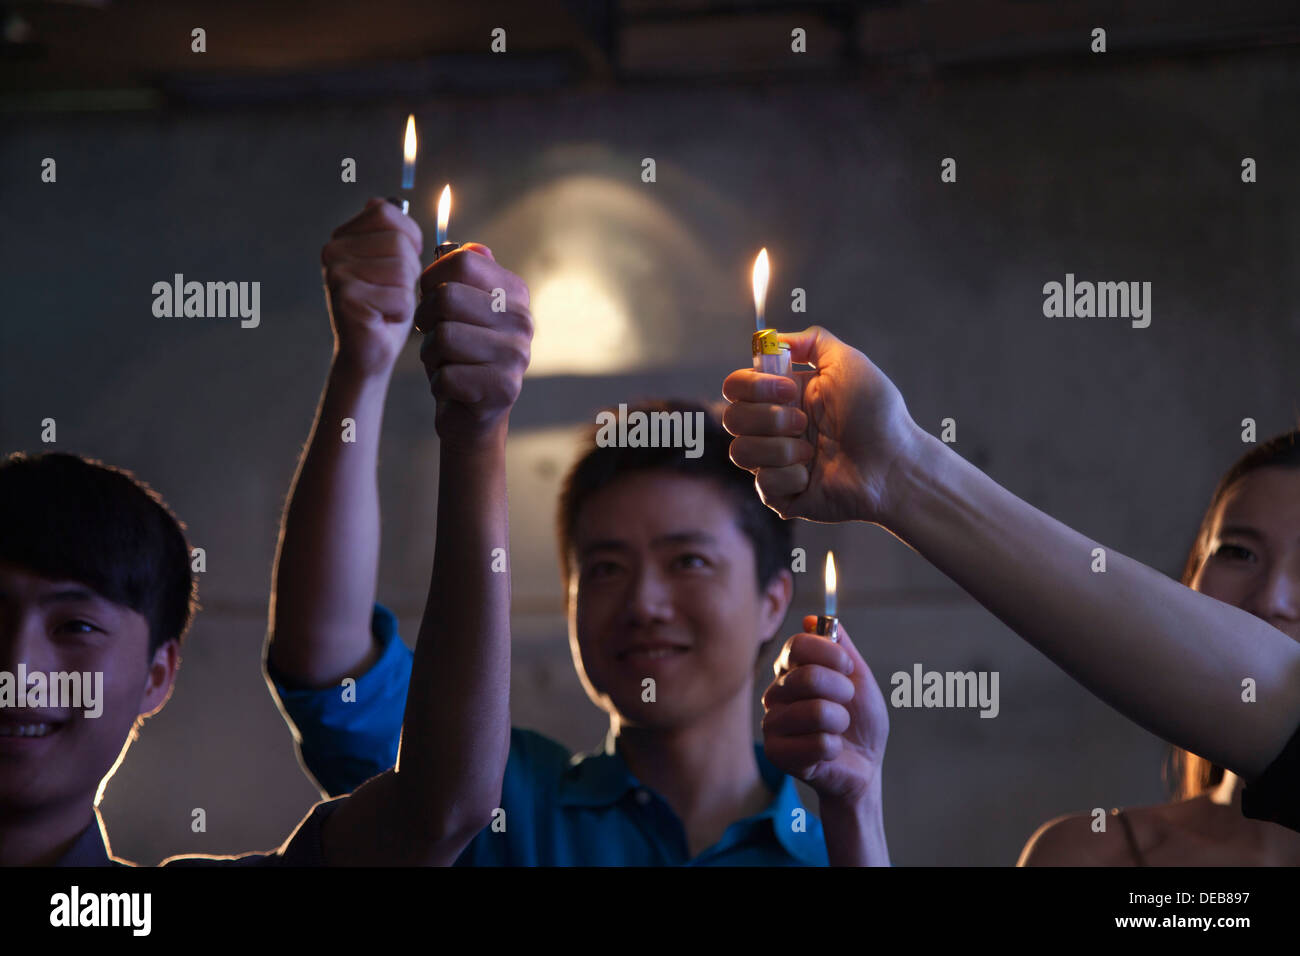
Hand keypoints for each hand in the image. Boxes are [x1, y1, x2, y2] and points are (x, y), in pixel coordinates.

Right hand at [321, 198, 423, 377]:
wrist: (368, 355)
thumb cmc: (385, 308)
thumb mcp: (392, 262)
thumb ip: (390, 231)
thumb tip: (387, 201)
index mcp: (341, 237)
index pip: (386, 212)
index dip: (408, 237)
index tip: (401, 263)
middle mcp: (333, 252)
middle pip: (398, 242)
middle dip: (409, 271)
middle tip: (391, 292)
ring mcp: (337, 274)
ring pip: (402, 269)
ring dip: (406, 293)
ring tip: (387, 306)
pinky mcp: (347, 299)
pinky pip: (401, 297)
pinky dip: (403, 313)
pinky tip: (384, 320)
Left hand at [415, 244, 532, 448]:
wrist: (471, 414)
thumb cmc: (460, 354)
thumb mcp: (462, 309)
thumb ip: (467, 276)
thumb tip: (474, 247)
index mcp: (514, 293)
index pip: (463, 261)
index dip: (432, 278)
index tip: (431, 297)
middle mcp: (523, 320)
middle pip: (447, 298)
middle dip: (426, 318)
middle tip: (433, 335)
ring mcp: (517, 355)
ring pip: (444, 337)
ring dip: (431, 353)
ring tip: (444, 361)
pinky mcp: (503, 389)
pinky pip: (446, 375)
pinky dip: (438, 383)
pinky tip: (452, 386)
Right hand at [722, 325, 921, 523]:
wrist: (894, 464)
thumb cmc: (878, 414)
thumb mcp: (848, 362)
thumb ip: (811, 341)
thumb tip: (776, 339)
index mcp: (783, 397)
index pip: (736, 386)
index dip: (753, 386)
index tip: (789, 390)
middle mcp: (774, 428)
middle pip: (731, 418)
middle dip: (769, 419)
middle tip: (805, 423)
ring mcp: (776, 462)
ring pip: (740, 452)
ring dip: (780, 449)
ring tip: (813, 453)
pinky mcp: (782, 495)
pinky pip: (763, 484)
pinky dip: (791, 477)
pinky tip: (813, 476)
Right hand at [761, 616, 887, 805]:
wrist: (864, 765)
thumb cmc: (860, 720)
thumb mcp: (859, 677)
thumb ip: (840, 647)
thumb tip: (811, 619)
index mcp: (791, 670)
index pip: (798, 645)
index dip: (830, 654)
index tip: (847, 667)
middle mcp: (775, 692)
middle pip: (807, 676)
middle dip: (842, 691)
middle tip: (847, 703)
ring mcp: (772, 723)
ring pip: (816, 712)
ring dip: (841, 722)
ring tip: (839, 730)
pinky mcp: (776, 753)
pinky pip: (818, 743)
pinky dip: (835, 748)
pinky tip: (829, 751)